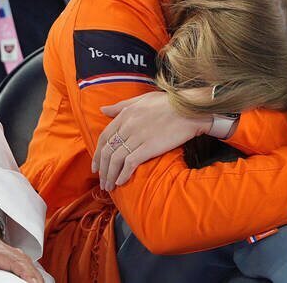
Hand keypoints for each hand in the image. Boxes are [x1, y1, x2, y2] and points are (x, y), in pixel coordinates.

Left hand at [0, 210, 42, 282]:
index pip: (14, 261)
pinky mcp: (18, 260)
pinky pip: (29, 267)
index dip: (24, 272)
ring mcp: (16, 255)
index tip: (31, 282)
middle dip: (34, 278)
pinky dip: (34, 276)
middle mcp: (9, 252)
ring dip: (36, 278)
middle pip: (26, 265)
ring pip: (30, 266)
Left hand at [92, 91, 211, 190]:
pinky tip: (121, 182)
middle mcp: (128, 126)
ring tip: (110, 186)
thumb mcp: (142, 99)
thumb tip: (102, 109)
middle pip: (107, 151)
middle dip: (102, 170)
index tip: (96, 167)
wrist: (190, 109)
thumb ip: (121, 105)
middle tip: (102, 181)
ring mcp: (138, 137)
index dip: (97, 154)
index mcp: (125, 114)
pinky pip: (130, 163)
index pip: (104, 137)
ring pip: (116, 160)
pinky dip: (123, 174)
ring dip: (110, 176)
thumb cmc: (168, 103)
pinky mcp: (149, 147)